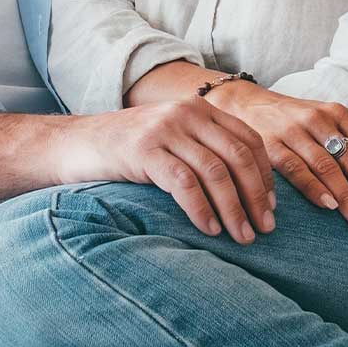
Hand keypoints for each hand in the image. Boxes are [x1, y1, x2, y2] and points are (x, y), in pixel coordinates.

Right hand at [56, 100, 274, 243]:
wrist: (76, 143)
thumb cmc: (128, 150)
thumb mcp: (172, 139)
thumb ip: (203, 149)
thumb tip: (247, 191)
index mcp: (199, 109)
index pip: (249, 140)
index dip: (265, 176)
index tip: (272, 208)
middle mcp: (186, 113)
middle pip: (237, 156)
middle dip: (256, 196)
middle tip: (266, 229)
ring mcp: (164, 130)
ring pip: (215, 172)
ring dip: (234, 209)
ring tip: (242, 237)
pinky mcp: (143, 150)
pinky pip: (184, 182)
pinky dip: (202, 209)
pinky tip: (210, 229)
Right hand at [214, 82, 347, 230]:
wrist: (245, 104)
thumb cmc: (296, 119)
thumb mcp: (332, 120)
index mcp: (338, 114)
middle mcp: (318, 120)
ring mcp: (293, 131)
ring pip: (327, 167)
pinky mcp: (269, 145)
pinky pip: (295, 168)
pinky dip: (313, 188)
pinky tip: (329, 207)